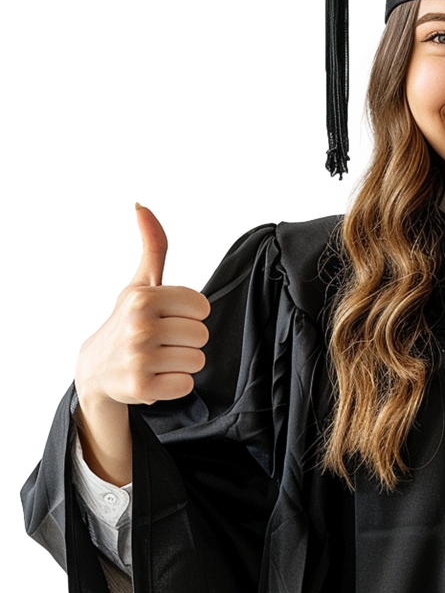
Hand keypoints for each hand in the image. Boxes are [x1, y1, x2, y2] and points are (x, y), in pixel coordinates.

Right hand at [73, 203, 210, 409]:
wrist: (94, 369)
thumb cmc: (127, 320)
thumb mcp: (140, 283)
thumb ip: (153, 246)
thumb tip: (141, 205)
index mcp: (144, 297)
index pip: (202, 307)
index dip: (189, 315)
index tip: (168, 318)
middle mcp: (139, 325)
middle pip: (201, 335)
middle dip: (186, 340)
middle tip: (161, 341)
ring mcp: (139, 357)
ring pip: (197, 360)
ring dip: (181, 363)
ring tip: (158, 358)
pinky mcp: (141, 387)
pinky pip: (186, 384)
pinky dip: (174, 384)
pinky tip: (154, 377)